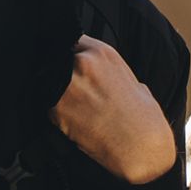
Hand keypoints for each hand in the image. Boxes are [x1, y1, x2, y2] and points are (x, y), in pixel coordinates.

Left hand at [52, 36, 176, 183]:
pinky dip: (56, 115)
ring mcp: (65, 84)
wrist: (142, 149)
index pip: (69, 41)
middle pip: (53, 61)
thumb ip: (111, 74)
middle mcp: (81, 63)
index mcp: (103, 53)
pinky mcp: (55, 108)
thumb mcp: (135, 85)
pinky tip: (75, 124)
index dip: (66, 53)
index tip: (65, 63)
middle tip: (74, 93)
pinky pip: (46, 106)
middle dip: (58, 75)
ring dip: (54, 94)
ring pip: (45, 83)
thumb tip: (102, 77)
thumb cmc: (145, 121)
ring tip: (77, 111)